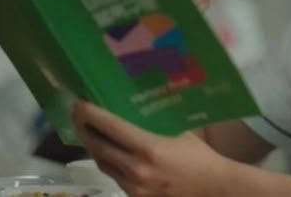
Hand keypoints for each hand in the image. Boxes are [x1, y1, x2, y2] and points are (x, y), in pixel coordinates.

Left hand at [72, 100, 230, 196]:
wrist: (212, 188)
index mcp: (148, 147)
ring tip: (89, 131)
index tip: (78, 102)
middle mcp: (135, 168)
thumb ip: (157, 123)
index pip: (110, 127)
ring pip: (103, 163)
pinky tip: (108, 152)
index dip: (91, 114)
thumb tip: (143, 104)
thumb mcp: (180, 132)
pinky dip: (108, 162)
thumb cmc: (200, 157)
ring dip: (93, 147)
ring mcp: (133, 186)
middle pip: (98, 146)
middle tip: (78, 114)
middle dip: (85, 129)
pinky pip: (114, 176)